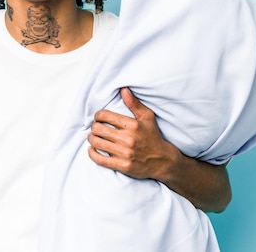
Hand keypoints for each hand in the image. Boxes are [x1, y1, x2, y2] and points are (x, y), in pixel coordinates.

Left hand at [87, 87, 231, 211]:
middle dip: (94, 127)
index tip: (99, 118)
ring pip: (97, 143)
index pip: (104, 116)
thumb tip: (123, 89)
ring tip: (94, 137)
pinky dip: (92, 154)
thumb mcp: (147, 117)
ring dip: (92, 139)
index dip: (98, 115)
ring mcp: (124, 153)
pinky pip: (100, 160)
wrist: (163, 161)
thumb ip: (134, 103)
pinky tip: (92, 150)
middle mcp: (127, 139)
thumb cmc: (153, 136)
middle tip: (96, 128)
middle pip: (98, 129)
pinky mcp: (122, 166)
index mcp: (132, 125)